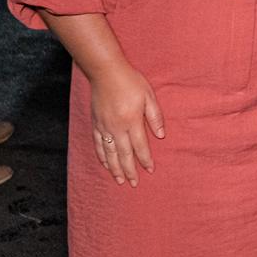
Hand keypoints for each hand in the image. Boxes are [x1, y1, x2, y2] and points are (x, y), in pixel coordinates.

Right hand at [87, 61, 164, 186]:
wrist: (105, 73)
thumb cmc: (130, 82)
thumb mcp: (149, 96)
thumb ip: (155, 116)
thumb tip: (161, 135)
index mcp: (132, 121)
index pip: (140, 146)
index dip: (145, 160)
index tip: (150, 170)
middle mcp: (116, 128)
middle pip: (124, 154)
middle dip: (130, 170)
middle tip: (134, 184)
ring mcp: (104, 127)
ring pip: (110, 153)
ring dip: (115, 168)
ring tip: (120, 180)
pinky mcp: (96, 124)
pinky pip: (98, 145)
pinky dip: (102, 157)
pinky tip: (105, 164)